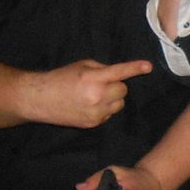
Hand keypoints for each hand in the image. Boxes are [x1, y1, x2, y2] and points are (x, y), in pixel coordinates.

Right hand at [26, 59, 152, 128]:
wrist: (40, 99)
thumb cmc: (60, 78)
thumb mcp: (81, 66)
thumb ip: (102, 69)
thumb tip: (117, 75)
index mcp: (93, 78)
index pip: (119, 72)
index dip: (134, 68)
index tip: (148, 66)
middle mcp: (97, 96)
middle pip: (123, 90)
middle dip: (116, 86)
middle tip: (101, 84)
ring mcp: (96, 112)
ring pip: (119, 104)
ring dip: (113, 98)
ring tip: (95, 95)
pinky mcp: (93, 123)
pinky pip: (109, 115)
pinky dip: (104, 110)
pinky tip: (89, 106)